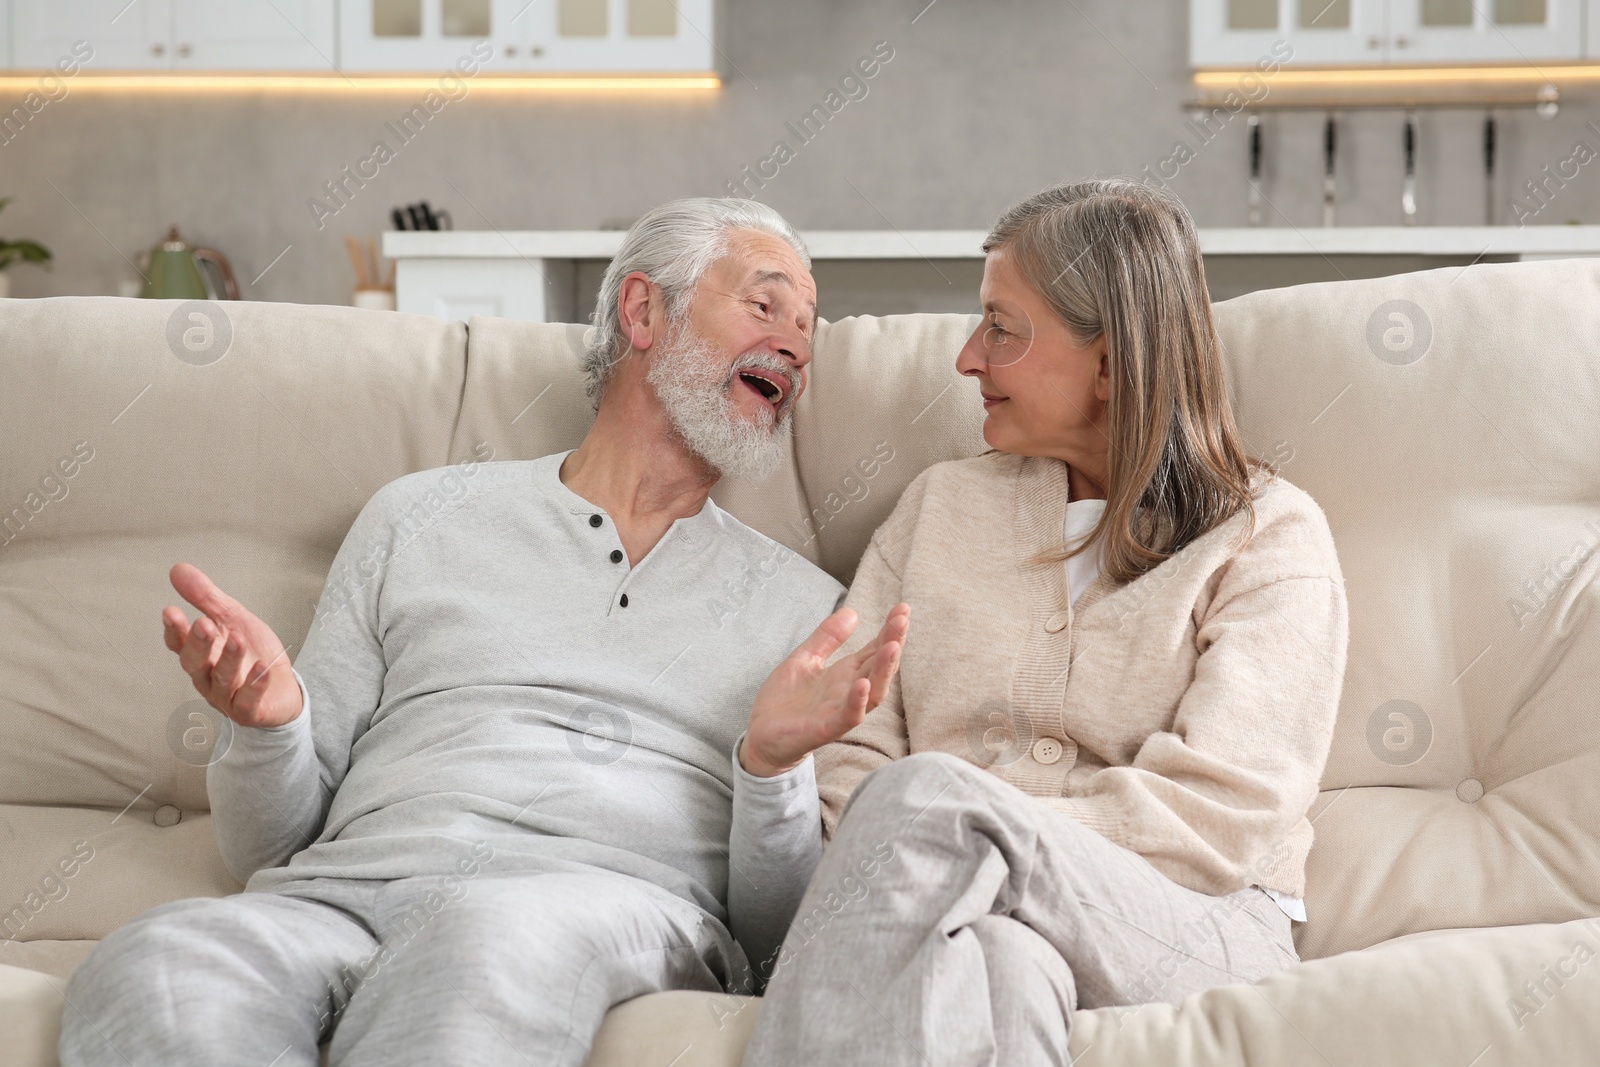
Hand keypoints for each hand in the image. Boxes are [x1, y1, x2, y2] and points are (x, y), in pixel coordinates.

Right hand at [162, 562, 302, 728]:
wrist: (283, 688)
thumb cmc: (253, 653)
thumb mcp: (233, 618)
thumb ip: (206, 597)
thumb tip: (177, 569)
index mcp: (201, 654)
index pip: (179, 644)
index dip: (174, 630)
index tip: (170, 611)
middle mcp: (208, 677)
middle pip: (195, 663)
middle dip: (198, 644)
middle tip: (204, 625)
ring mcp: (227, 697)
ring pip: (222, 681)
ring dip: (229, 660)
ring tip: (237, 640)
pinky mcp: (249, 712)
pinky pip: (248, 702)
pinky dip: (255, 685)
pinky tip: (263, 668)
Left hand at [741, 603, 909, 777]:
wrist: (761, 735)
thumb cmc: (785, 701)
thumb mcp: (804, 658)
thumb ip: (827, 638)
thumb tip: (852, 612)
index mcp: (845, 674)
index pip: (874, 649)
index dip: (889, 630)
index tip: (903, 608)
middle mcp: (849, 691)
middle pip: (880, 666)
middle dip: (894, 642)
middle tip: (903, 619)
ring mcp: (840, 710)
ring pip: (874, 692)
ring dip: (885, 670)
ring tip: (893, 645)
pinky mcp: (826, 728)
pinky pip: (848, 716)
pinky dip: (857, 701)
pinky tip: (863, 683)